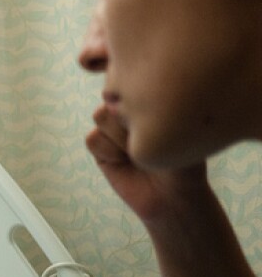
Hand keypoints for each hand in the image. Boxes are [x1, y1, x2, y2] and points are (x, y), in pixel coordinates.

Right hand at [86, 103, 207, 224]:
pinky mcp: (100, 147)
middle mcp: (130, 109)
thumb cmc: (183, 161)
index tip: (164, 118)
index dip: (142, 98)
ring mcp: (112, 127)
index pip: (133, 80)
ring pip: (101, 116)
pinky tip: (124, 162)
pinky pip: (93, 139)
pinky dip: (109, 152)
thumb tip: (111, 103)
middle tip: (150, 139)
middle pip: (114, 96)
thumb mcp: (177, 130)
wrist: (172, 196)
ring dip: (121, 137)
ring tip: (138, 152)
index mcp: (152, 98)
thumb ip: (147, 107)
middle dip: (131, 120)